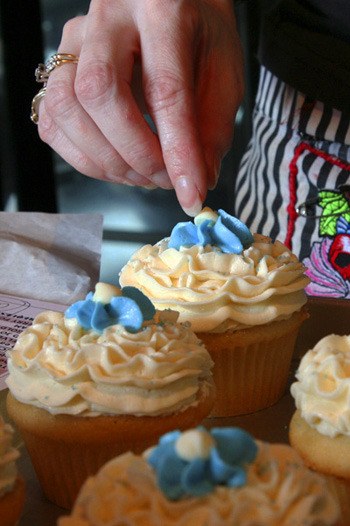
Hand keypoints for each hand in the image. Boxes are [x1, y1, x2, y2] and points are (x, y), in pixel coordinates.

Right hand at [37, 0, 243, 215]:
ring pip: (65, 108)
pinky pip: (51, 121)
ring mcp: (74, 40)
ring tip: (140, 175)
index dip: (177, 151)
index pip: (165, 89)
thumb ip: (212, 129)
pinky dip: (81, 156)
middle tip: (163, 179)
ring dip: (104, 160)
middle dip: (134, 155)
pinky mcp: (57, 67)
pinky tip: (113, 163)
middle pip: (99, 93)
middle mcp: (109, 17)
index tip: (190, 193)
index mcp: (162, 10)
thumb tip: (197, 180)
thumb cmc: (200, 38)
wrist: (172, 4)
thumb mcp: (224, 76)